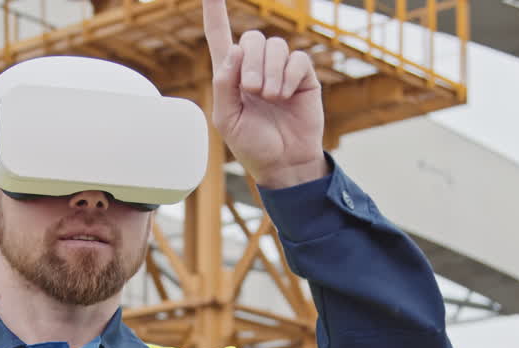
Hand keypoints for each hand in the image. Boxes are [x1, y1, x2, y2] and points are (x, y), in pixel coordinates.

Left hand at [202, 0, 327, 188]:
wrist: (283, 162)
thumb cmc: (252, 144)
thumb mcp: (226, 118)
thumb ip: (224, 84)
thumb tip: (235, 49)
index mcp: (231, 75)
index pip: (219, 35)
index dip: (215, 12)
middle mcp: (255, 67)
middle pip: (251, 38)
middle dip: (251, 63)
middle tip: (254, 91)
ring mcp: (281, 70)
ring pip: (275, 46)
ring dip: (271, 72)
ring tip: (271, 98)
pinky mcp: (303, 76)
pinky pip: (297, 58)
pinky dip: (289, 77)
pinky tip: (287, 96)